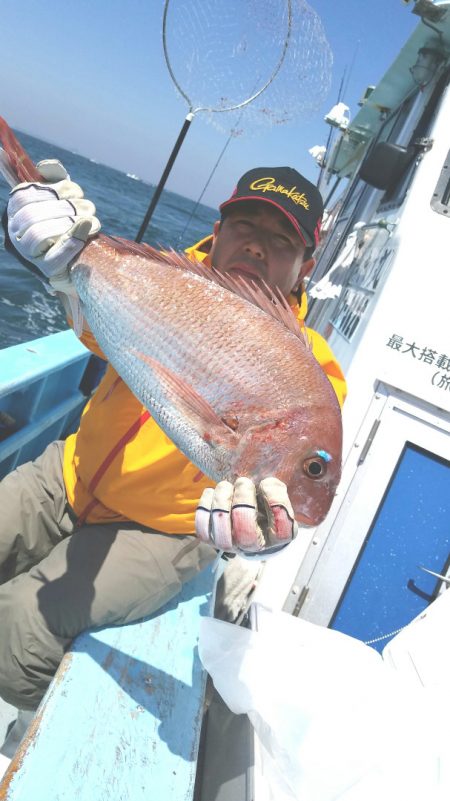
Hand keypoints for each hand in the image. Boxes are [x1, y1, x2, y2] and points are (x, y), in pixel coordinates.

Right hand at [7, 159, 99, 288]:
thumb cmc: (68, 225)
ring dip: (70, 223)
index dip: (52, 190)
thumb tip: (47, 166)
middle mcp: (15, 233)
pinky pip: (54, 257)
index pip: (24, 196)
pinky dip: (72, 242)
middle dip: (66, 208)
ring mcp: (28, 255)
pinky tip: (86, 231)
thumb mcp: (61, 199)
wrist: (80, 262)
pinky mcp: (46, 271)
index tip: (76, 192)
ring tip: (92, 220)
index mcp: (15, 211)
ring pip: (40, 234)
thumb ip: (54, 180)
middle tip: (89, 208)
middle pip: (33, 215)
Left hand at [195, 476, 297, 556]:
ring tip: (226, 485)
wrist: (248, 518)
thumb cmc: (265, 503)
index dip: (275, 503)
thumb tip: (265, 485)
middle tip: (244, 483)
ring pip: (222, 530)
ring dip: (221, 500)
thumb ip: (276, 490)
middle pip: (245, 533)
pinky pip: (202, 527)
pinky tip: (212, 493)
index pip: (282, 529)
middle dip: (242, 502)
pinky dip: (205, 506)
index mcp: (278, 536)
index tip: (267, 484)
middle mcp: (254, 546)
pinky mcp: (211, 539)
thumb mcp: (277, 495)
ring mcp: (230, 544)